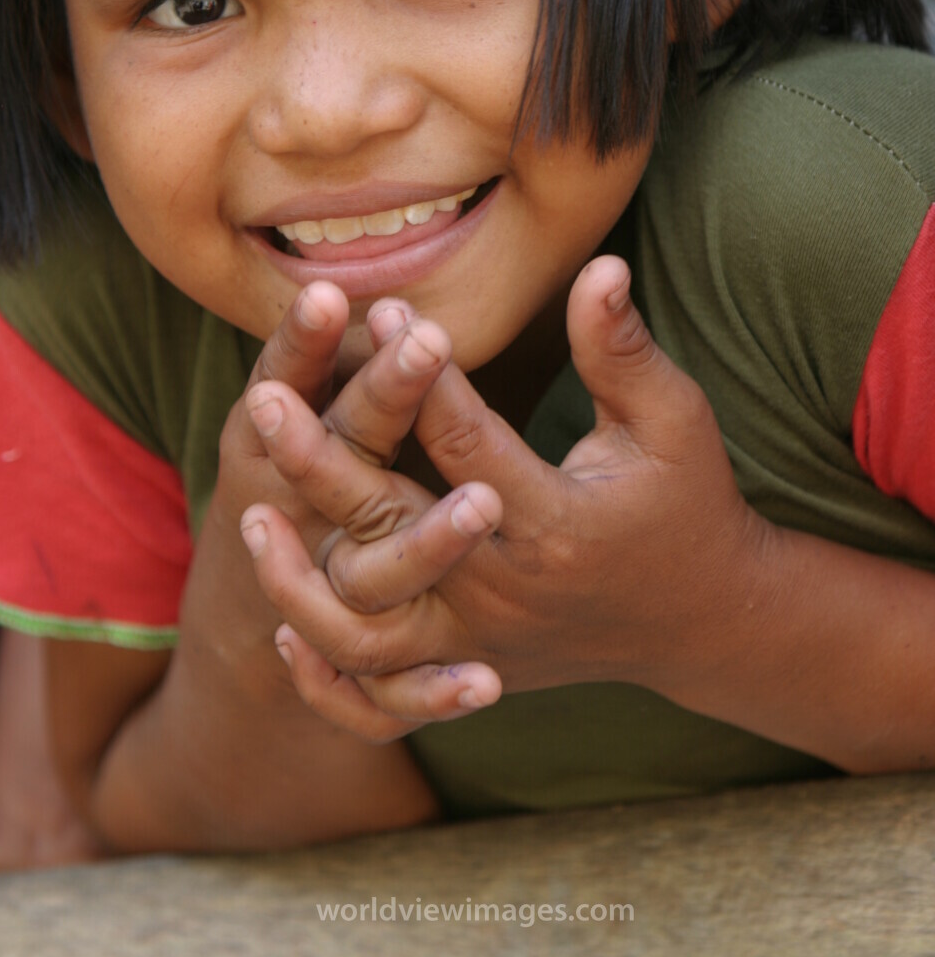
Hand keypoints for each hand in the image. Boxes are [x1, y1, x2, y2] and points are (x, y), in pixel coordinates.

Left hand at [241, 257, 766, 738]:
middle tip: (263, 400)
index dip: (420, 371)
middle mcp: (509, 590)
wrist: (705, 621)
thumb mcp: (675, 422)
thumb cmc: (688, 503)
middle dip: (320, 463)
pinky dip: (327, 671)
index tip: (384, 309)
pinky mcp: (469, 672)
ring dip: (301, 576)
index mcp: (557, 521)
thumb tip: (600, 265)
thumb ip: (624, 350)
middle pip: (389, 529)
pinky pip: (379, 691)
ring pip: (365, 628)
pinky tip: (286, 621)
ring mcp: (482, 642)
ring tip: (251, 515)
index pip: (464, 438)